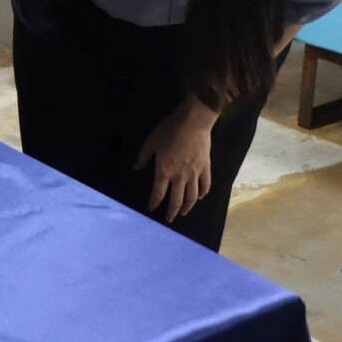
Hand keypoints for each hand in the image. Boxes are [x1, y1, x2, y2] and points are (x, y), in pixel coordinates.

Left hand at [134, 98, 215, 222]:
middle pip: (177, 200)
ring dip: (188, 207)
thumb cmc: (169, 131)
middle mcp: (180, 177)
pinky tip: (200, 197)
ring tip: (183, 212)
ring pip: (192, 197)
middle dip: (172, 212)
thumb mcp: (150, 143)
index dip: (154, 203)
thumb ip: (143, 157)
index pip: (158, 193)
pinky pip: (206, 185)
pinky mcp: (206, 168)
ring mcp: (195, 174)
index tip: (151, 209)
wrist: (193, 123)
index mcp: (164, 171)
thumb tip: (135, 168)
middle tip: (169, 219)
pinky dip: (203, 194)